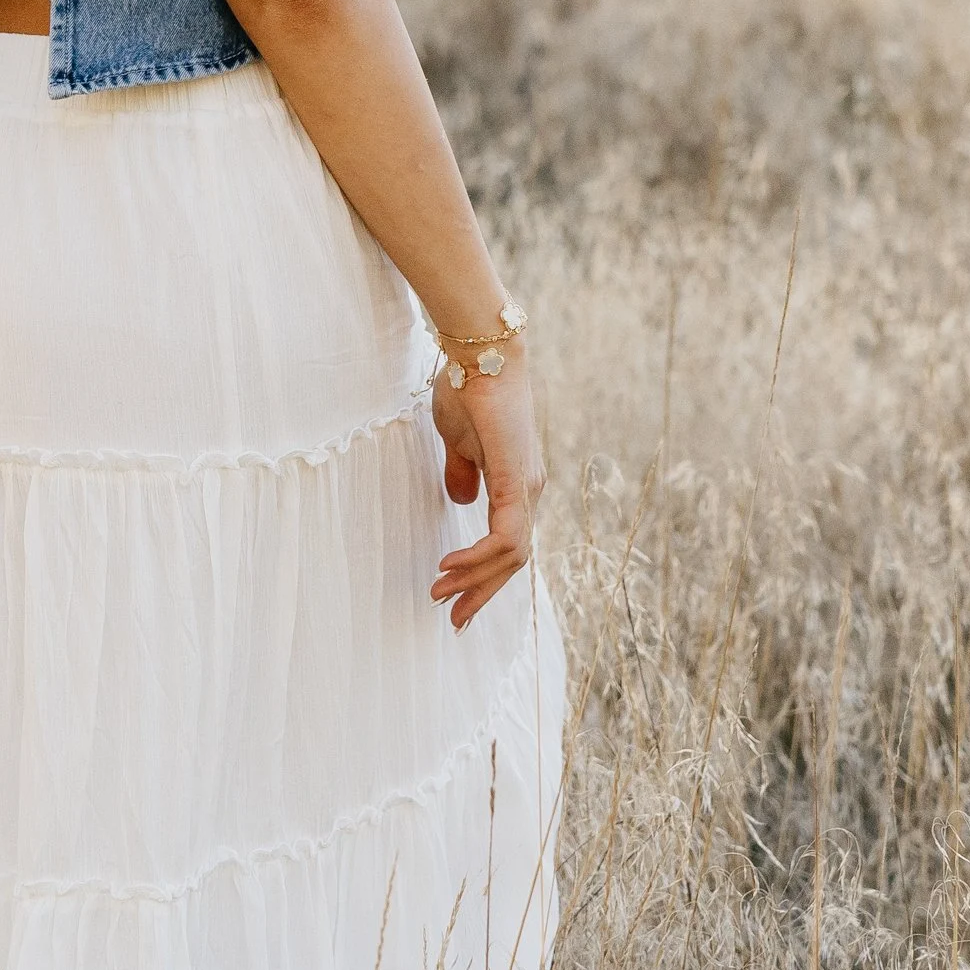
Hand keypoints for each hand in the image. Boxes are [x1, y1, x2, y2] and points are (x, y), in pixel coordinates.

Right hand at [429, 354, 543, 632]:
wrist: (480, 349)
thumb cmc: (467, 386)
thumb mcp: (458, 440)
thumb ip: (462, 472)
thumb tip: (461, 500)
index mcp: (518, 484)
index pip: (508, 545)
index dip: (483, 575)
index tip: (454, 598)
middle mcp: (529, 490)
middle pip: (514, 560)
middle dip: (481, 593)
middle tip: (452, 619)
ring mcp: (526, 485)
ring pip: (511, 554)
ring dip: (474, 579)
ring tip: (440, 593)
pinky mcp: (515, 477)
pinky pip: (506, 533)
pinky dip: (479, 556)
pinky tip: (451, 566)